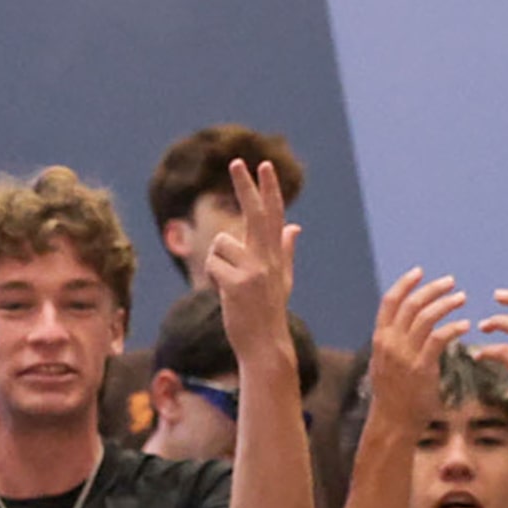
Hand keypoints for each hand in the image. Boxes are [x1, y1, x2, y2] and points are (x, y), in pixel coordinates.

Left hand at [203, 157, 299, 357]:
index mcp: (275, 256)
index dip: (269, 189)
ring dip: (218, 262)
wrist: (265, 346)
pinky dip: (212, 277)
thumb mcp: (282, 279)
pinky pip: (212, 264)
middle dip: (245, 186)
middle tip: (236, 162)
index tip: (264, 165)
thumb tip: (294, 227)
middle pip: (255, 214)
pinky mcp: (237, 283)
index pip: (274, 215)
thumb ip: (286, 250)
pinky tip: (224, 293)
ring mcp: (254, 271)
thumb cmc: (269, 312)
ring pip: (220, 244)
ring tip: (229, 285)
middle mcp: (267, 259)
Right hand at [364, 269, 468, 425]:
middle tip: (451, 282)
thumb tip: (403, 324)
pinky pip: (439, 339)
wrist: (394, 421)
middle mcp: (390, 343)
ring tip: (462, 298)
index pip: (390, 302)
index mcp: (380, 338)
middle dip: (432, 289)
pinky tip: (465, 325)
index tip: (419, 272)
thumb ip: (393, 342)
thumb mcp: (384, 363)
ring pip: (426, 317)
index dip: (405, 284)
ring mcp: (405, 355)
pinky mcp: (422, 368)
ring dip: (446, 303)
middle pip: (411, 304)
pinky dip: (453, 328)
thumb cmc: (393, 394)